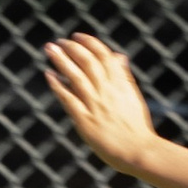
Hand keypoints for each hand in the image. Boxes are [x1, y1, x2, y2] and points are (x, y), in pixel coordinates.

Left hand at [44, 31, 156, 176]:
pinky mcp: (85, 120)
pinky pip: (69, 99)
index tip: (77, 36)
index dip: (89, 43)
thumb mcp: (133, 97)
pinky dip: (58, 85)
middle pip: (88, 62)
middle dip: (72, 48)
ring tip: (50, 49)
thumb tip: (119, 55)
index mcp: (121, 84)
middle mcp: (108, 91)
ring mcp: (96, 105)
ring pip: (76, 76)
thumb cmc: (136, 127)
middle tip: (59, 41)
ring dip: (62, 60)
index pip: (104, 56)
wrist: (138, 151)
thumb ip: (124, 76)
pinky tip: (49, 75)